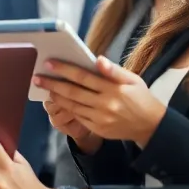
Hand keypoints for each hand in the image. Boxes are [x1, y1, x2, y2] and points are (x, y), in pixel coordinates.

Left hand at [35, 57, 166, 146]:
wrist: (151, 126)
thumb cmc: (141, 98)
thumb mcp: (133, 80)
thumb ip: (114, 70)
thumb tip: (98, 59)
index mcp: (114, 89)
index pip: (84, 77)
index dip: (65, 69)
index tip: (49, 63)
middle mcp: (105, 105)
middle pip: (73, 92)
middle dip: (52, 84)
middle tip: (37, 77)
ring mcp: (100, 119)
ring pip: (72, 105)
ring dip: (56, 97)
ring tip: (45, 88)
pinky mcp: (98, 128)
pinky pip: (78, 116)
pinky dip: (67, 108)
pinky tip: (59, 101)